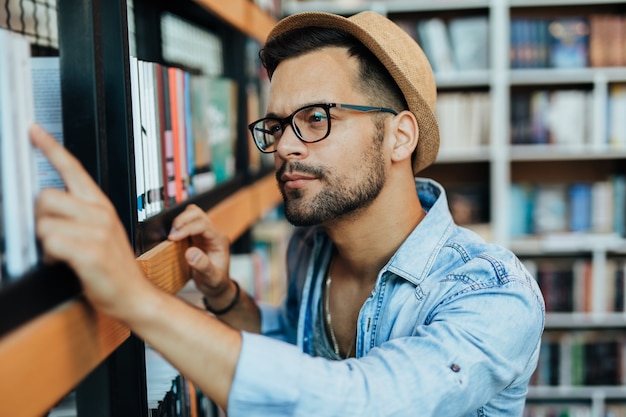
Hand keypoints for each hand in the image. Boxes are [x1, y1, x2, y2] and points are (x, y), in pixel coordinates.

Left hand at [32, 124, 149, 317]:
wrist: (134, 295)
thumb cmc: (113, 266)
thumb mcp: (100, 232)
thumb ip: (78, 214)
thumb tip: (46, 204)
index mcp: (101, 205)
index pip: (73, 168)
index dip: (51, 147)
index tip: (33, 131)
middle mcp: (100, 214)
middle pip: (46, 196)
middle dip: (40, 218)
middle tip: (54, 234)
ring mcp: (97, 232)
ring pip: (44, 222)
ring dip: (45, 241)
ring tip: (62, 252)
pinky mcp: (90, 252)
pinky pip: (50, 242)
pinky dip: (49, 255)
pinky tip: (63, 261)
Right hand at [168, 204, 233, 302]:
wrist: (216, 286)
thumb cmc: (216, 282)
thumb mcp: (211, 278)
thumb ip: (203, 266)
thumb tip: (190, 252)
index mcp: (219, 240)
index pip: (203, 225)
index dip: (186, 228)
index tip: (173, 237)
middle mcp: (213, 233)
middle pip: (197, 213)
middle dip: (182, 221)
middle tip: (171, 236)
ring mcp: (204, 233)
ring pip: (191, 214)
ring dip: (179, 222)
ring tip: (172, 236)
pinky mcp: (196, 236)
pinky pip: (186, 223)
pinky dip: (178, 226)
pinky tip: (173, 238)